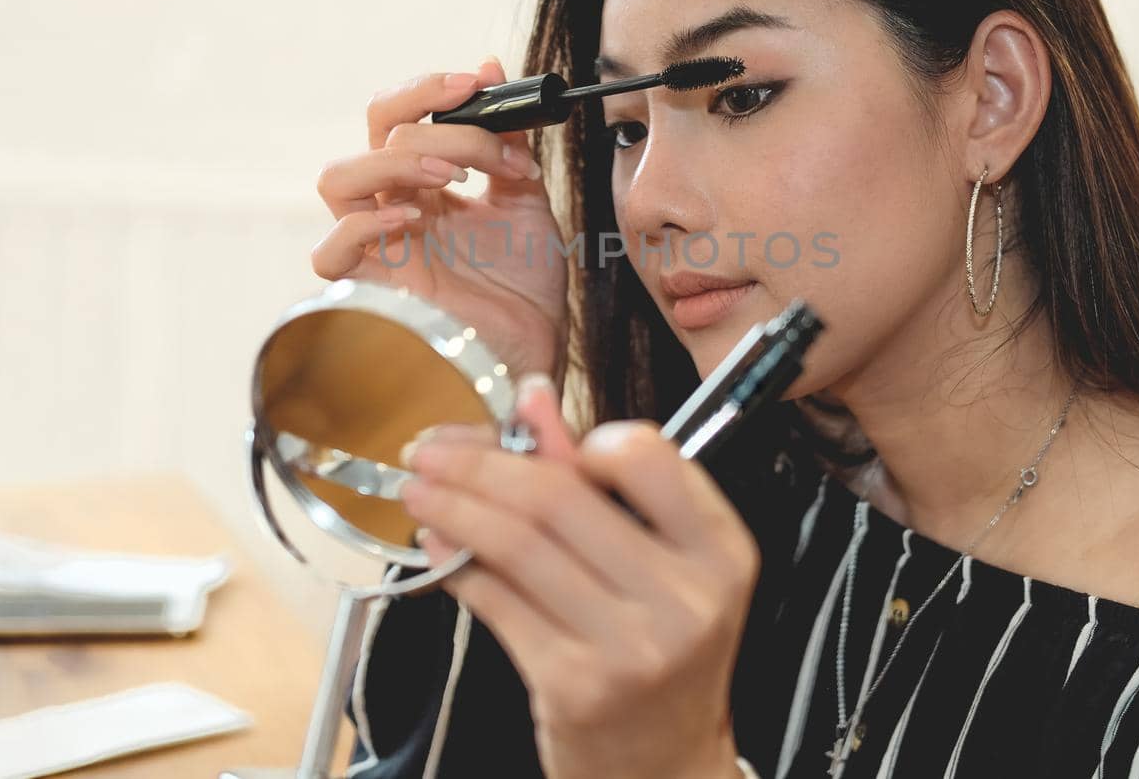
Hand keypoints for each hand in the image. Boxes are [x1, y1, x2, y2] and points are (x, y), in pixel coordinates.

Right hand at [311, 55, 568, 386]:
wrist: (535, 352)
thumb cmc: (525, 289)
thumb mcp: (526, 201)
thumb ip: (508, 141)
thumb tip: (493, 69)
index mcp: (426, 185)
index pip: (400, 117)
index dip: (432, 91)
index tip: (483, 82)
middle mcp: (395, 208)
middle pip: (374, 133)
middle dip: (427, 115)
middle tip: (480, 130)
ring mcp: (377, 248)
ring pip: (339, 178)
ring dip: (398, 160)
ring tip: (456, 175)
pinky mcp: (369, 291)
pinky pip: (331, 252)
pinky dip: (366, 225)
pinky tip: (419, 218)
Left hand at [400, 374, 759, 778]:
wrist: (665, 765)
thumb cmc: (661, 649)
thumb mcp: (657, 560)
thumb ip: (596, 476)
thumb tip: (533, 397)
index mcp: (720, 550)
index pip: (647, 457)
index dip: (578, 436)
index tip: (527, 434)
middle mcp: (686, 597)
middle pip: (560, 498)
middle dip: (479, 463)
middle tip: (429, 448)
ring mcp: (631, 646)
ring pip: (519, 547)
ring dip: (454, 508)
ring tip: (418, 488)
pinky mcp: (575, 685)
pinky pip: (497, 603)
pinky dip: (456, 565)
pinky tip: (436, 544)